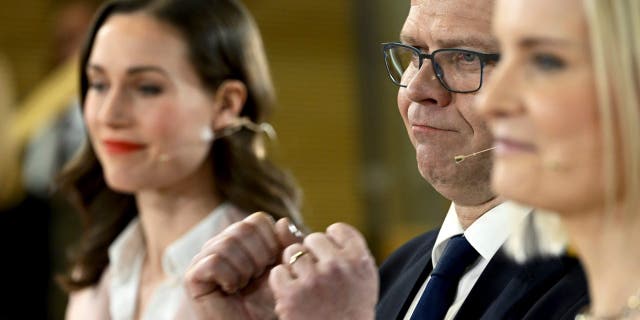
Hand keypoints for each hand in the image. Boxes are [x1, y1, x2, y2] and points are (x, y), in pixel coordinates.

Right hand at [184, 212, 302, 319]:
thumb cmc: (268, 304)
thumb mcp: (284, 271)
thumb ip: (288, 245)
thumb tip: (282, 221)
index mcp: (241, 238)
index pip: (258, 220)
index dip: (271, 242)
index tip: (271, 265)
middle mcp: (220, 243)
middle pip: (243, 228)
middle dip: (259, 256)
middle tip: (256, 277)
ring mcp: (204, 258)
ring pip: (227, 243)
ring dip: (244, 269)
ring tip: (243, 285)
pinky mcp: (192, 276)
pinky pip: (213, 262)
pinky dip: (229, 278)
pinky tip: (230, 290)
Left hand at [269, 223, 377, 319]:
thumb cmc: (350, 312)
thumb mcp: (359, 279)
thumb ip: (338, 248)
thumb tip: (283, 222)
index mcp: (360, 260)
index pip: (338, 230)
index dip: (331, 245)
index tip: (332, 264)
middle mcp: (339, 265)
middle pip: (313, 239)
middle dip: (311, 256)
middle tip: (318, 281)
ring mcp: (314, 279)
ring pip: (292, 253)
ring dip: (295, 269)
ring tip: (306, 290)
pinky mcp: (292, 294)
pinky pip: (278, 273)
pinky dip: (281, 285)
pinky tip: (293, 298)